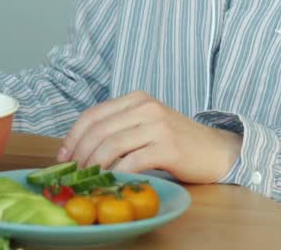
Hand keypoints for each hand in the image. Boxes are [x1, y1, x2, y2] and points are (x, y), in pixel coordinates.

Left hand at [57, 91, 242, 184]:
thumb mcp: (146, 124)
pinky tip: (113, 182)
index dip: (73, 137)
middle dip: (80, 155)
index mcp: (136, 98)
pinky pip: (132, 161)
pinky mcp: (168, 147)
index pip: (93, 114)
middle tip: (74, 174)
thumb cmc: (178, 141)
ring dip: (95, 166)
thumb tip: (80, 148)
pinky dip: (117, 173)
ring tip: (90, 179)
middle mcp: (146, 107)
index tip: (63, 157)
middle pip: (98, 130)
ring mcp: (158, 126)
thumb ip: (120, 128)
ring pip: (111, 146)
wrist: (217, 150)